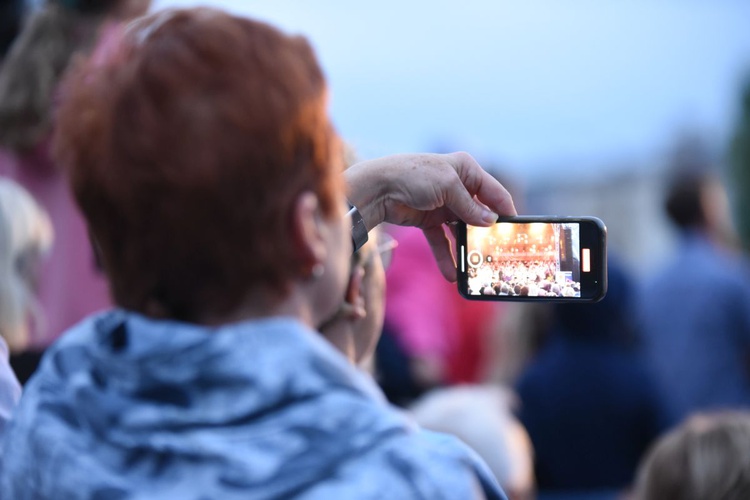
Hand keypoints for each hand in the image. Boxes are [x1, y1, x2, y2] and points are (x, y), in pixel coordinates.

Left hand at [344, 152, 515, 280]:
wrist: (376, 188)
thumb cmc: (412, 176)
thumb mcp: (447, 187)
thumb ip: (470, 207)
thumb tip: (491, 222)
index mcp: (466, 170)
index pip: (494, 192)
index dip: (506, 211)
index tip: (517, 232)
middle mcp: (457, 186)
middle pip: (479, 213)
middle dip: (487, 234)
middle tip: (500, 253)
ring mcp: (442, 204)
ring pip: (461, 231)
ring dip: (466, 249)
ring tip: (477, 269)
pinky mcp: (428, 220)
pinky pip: (441, 241)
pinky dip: (446, 256)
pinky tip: (451, 274)